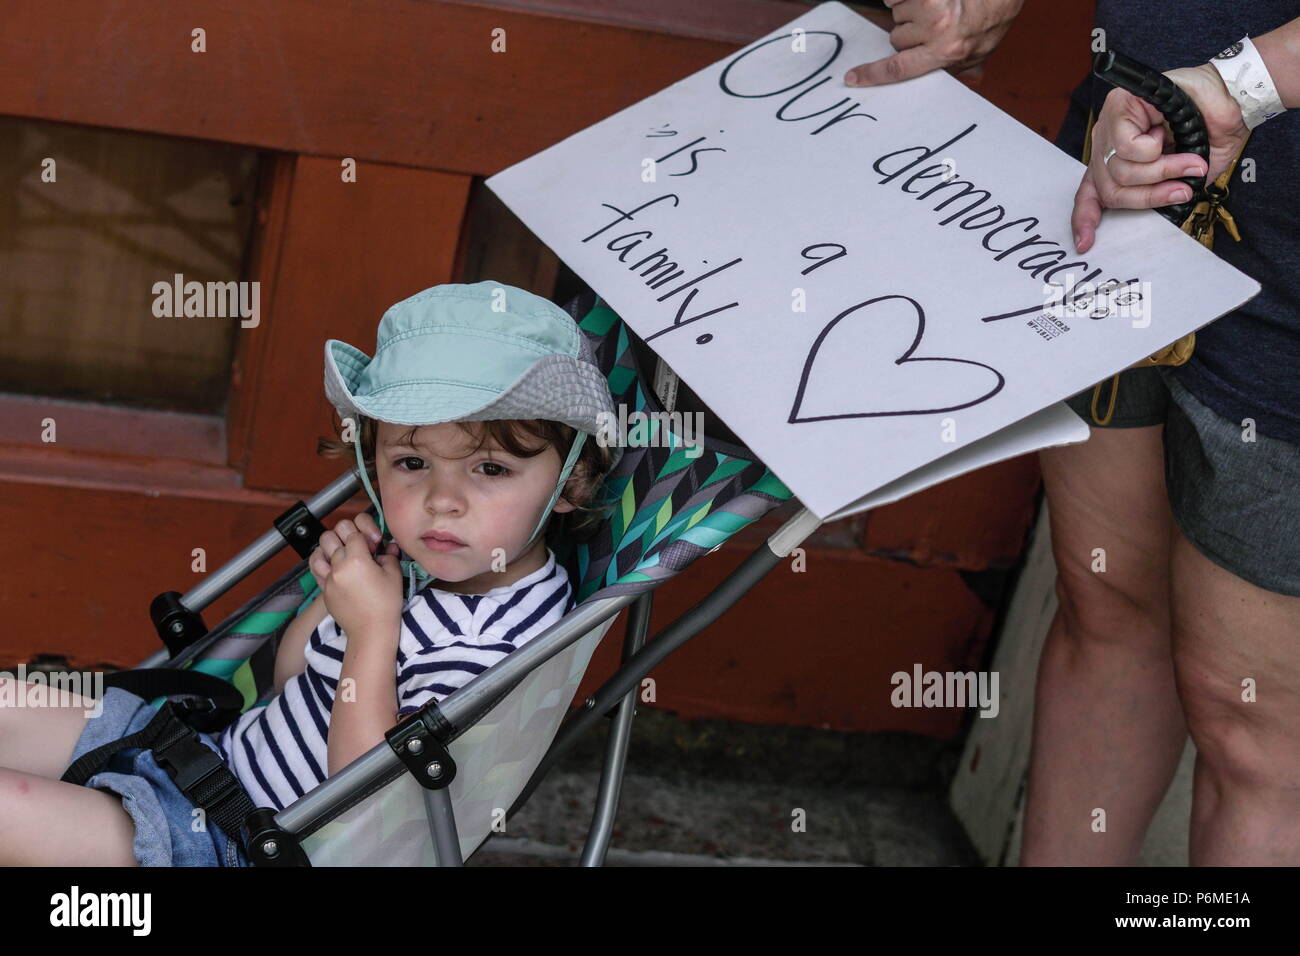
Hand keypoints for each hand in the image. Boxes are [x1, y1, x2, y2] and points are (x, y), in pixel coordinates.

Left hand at [309, 511, 402, 636]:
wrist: (371, 631)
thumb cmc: (386, 604)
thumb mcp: (394, 575)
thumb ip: (389, 554)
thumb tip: (386, 547)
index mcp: (357, 559)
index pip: (355, 531)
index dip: (366, 534)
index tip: (373, 545)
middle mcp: (338, 566)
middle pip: (333, 534)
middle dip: (346, 535)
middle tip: (358, 546)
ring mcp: (328, 577)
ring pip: (319, 548)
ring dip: (331, 547)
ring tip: (342, 553)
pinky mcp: (323, 588)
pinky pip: (315, 568)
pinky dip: (321, 561)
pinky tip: (332, 564)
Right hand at [844, 0, 1025, 86]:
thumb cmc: (994, 14)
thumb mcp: (982, 49)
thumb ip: (961, 68)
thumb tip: (944, 81)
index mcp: (947, 51)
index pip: (899, 69)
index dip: (872, 75)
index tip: (853, 78)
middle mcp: (936, 28)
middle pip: (896, 39)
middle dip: (909, 34)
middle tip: (932, 26)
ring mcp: (929, 4)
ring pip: (897, 14)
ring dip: (910, 10)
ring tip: (936, 6)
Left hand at [1072, 63, 1248, 253]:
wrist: (1230, 100)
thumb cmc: (1207, 136)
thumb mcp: (1183, 179)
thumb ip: (1162, 194)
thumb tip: (1156, 213)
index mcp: (1115, 161)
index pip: (1089, 194)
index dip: (1085, 220)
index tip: (1085, 244)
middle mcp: (1107, 143)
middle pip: (1110, 188)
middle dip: (1149, 196)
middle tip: (1181, 190)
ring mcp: (1110, 123)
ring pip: (1120, 169)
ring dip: (1161, 171)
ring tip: (1187, 162)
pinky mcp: (1118, 106)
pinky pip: (1128, 148)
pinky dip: (1155, 150)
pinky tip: (1166, 133)